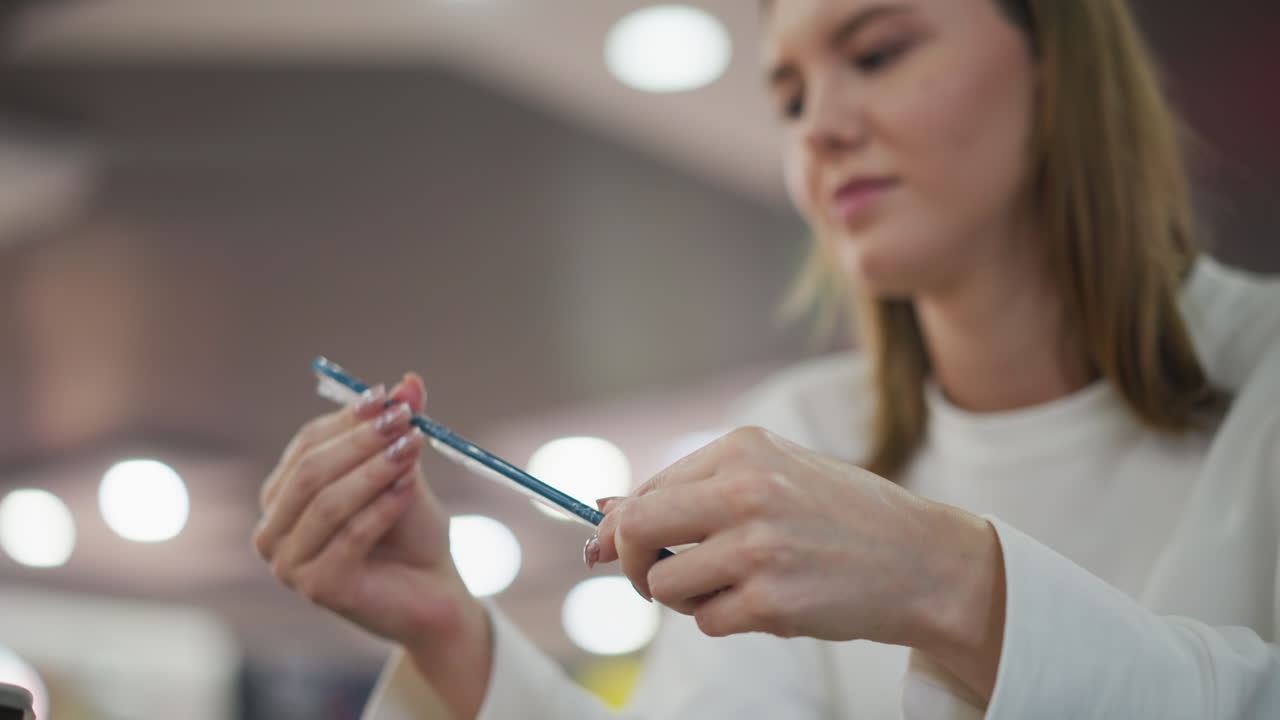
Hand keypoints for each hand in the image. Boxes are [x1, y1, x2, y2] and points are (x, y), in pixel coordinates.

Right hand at [253, 374, 492, 715]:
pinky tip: (410, 488)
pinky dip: (383, 507)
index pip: (306, 444)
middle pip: (309, 471)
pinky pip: (350, 536)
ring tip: (413, 450)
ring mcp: (288, 564)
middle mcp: (273, 530)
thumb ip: (398, 431)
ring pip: (327, 503)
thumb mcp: (405, 472)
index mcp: (283, 496)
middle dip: (360, 441)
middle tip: (405, 421)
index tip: (389, 398)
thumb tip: (409, 380)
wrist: (434, 591)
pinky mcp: (316, 589)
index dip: (347, 419)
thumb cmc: (411, 532)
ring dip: (374, 471)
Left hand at [593, 427, 1002, 670]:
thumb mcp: (773, 477)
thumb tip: (600, 514)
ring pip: (664, 585)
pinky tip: (768, 603)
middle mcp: (746, 491)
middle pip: (635, 530)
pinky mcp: (772, 602)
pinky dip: (725, 621)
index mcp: (744, 449)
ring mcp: (758, 548)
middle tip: (648, 575)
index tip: (611, 545)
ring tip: (735, 585)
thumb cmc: (841, 516)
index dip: (621, 525)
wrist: (923, 560)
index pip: (648, 490)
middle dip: (626, 560)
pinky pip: (707, 622)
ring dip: (687, 597)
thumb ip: (694, 492)